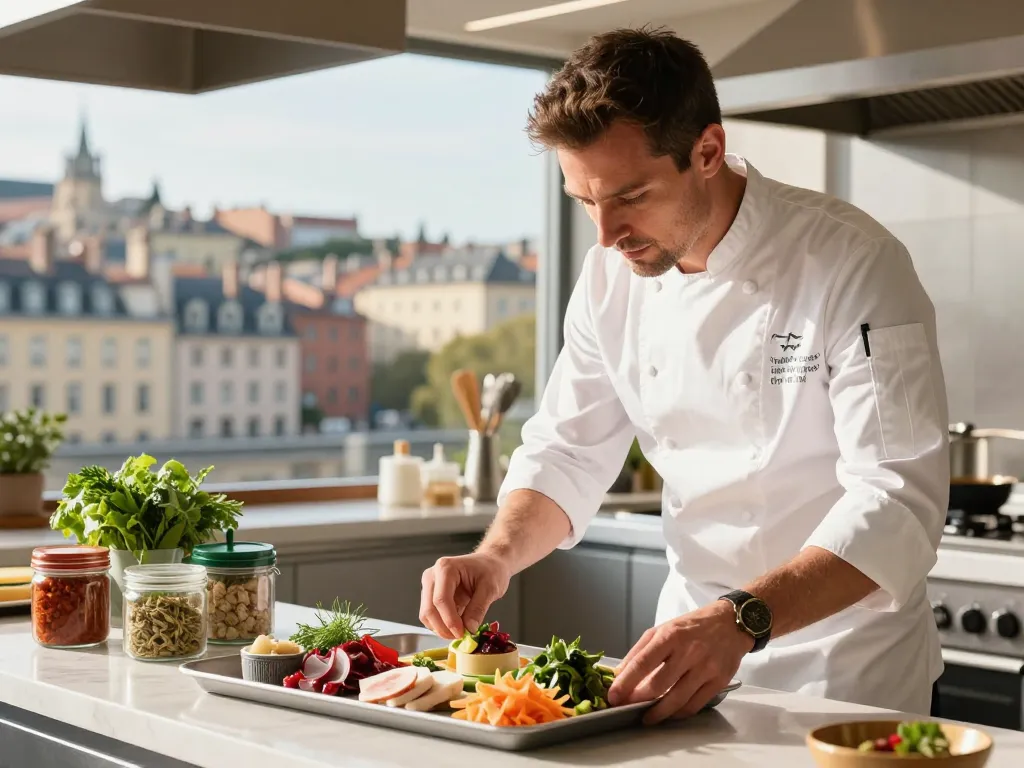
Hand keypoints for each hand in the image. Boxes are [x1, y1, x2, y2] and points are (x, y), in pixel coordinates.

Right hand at [419, 552, 511, 638]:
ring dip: (441, 628)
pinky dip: (441, 625)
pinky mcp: (431, 595)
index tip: (462, 633)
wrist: (489, 563)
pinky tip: (457, 626)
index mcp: (446, 568)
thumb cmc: (491, 570)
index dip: (450, 620)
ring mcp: (430, 585)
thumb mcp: (490, 588)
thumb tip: (469, 628)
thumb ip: (478, 608)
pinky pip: (431, 615)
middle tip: (461, 636)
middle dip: (444, 627)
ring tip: (461, 632)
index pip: (441, 599)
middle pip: (429, 609)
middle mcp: (432, 575)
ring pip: (426, 615)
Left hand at [608, 600, 751, 724]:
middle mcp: (688, 652)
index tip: (613, 696)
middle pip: (658, 685)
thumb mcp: (662, 629)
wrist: (731, 623)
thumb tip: (620, 674)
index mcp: (670, 636)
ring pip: (676, 700)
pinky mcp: (719, 682)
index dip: (625, 682)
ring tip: (646, 717)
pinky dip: (678, 714)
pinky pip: (694, 705)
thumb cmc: (693, 626)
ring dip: (657, 713)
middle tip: (627, 707)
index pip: (642, 663)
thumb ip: (640, 651)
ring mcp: (705, 668)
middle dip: (638, 700)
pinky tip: (669, 713)